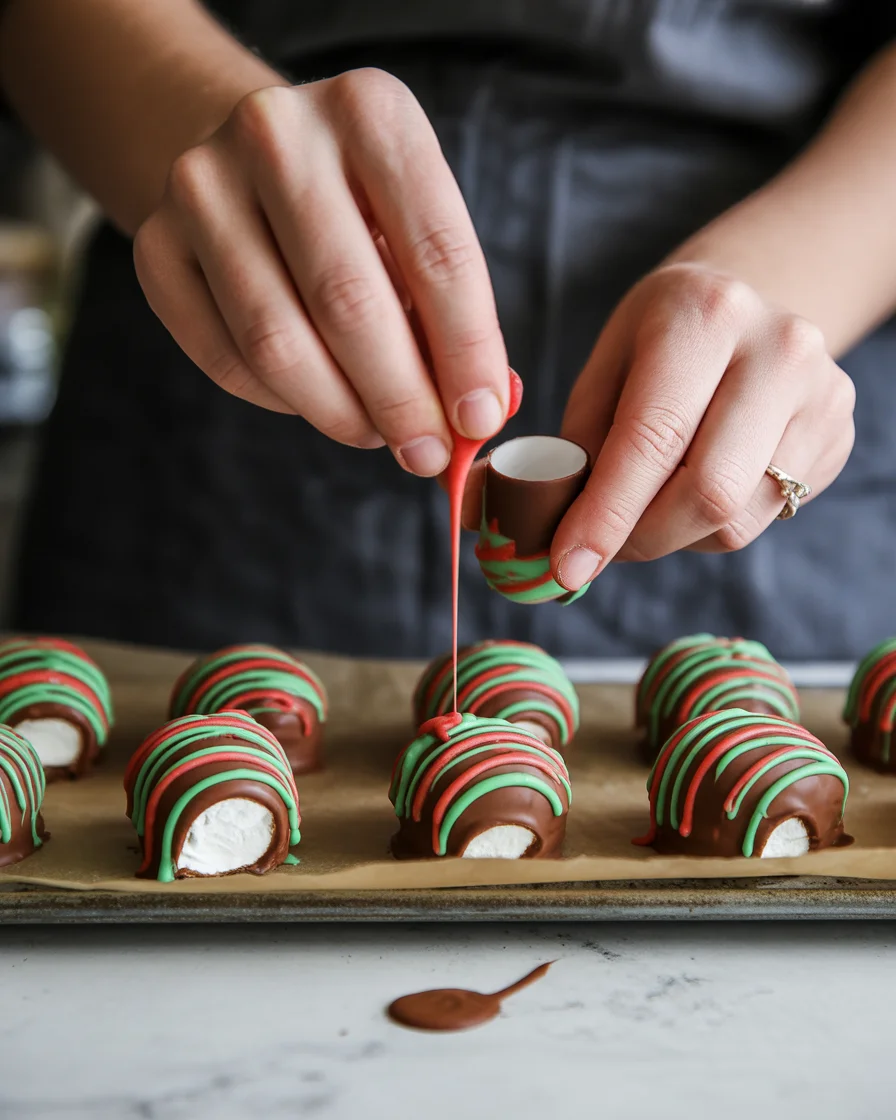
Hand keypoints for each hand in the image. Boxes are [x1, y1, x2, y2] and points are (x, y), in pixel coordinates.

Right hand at [133, 70, 509, 475]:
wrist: (251, 160)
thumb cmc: (360, 207)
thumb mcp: (418, 228)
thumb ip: (452, 314)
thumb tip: (476, 417)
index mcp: (369, 111)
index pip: (436, 252)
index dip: (465, 351)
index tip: (480, 419)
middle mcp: (277, 134)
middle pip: (348, 303)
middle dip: (401, 399)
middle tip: (429, 454)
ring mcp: (201, 186)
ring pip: (278, 343)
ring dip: (341, 413)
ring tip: (379, 435)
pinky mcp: (156, 247)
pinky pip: (227, 360)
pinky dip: (284, 402)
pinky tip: (318, 400)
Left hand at [551, 263, 855, 590]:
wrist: (743, 312)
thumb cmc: (657, 345)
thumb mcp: (604, 369)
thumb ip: (582, 445)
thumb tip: (560, 532)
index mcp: (706, 316)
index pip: (654, 437)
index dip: (607, 514)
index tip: (568, 566)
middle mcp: (778, 351)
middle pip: (709, 490)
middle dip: (641, 539)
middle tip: (596, 553)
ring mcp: (821, 396)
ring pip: (737, 519)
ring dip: (675, 537)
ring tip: (646, 508)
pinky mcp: (839, 437)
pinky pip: (763, 519)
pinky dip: (711, 527)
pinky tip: (694, 491)